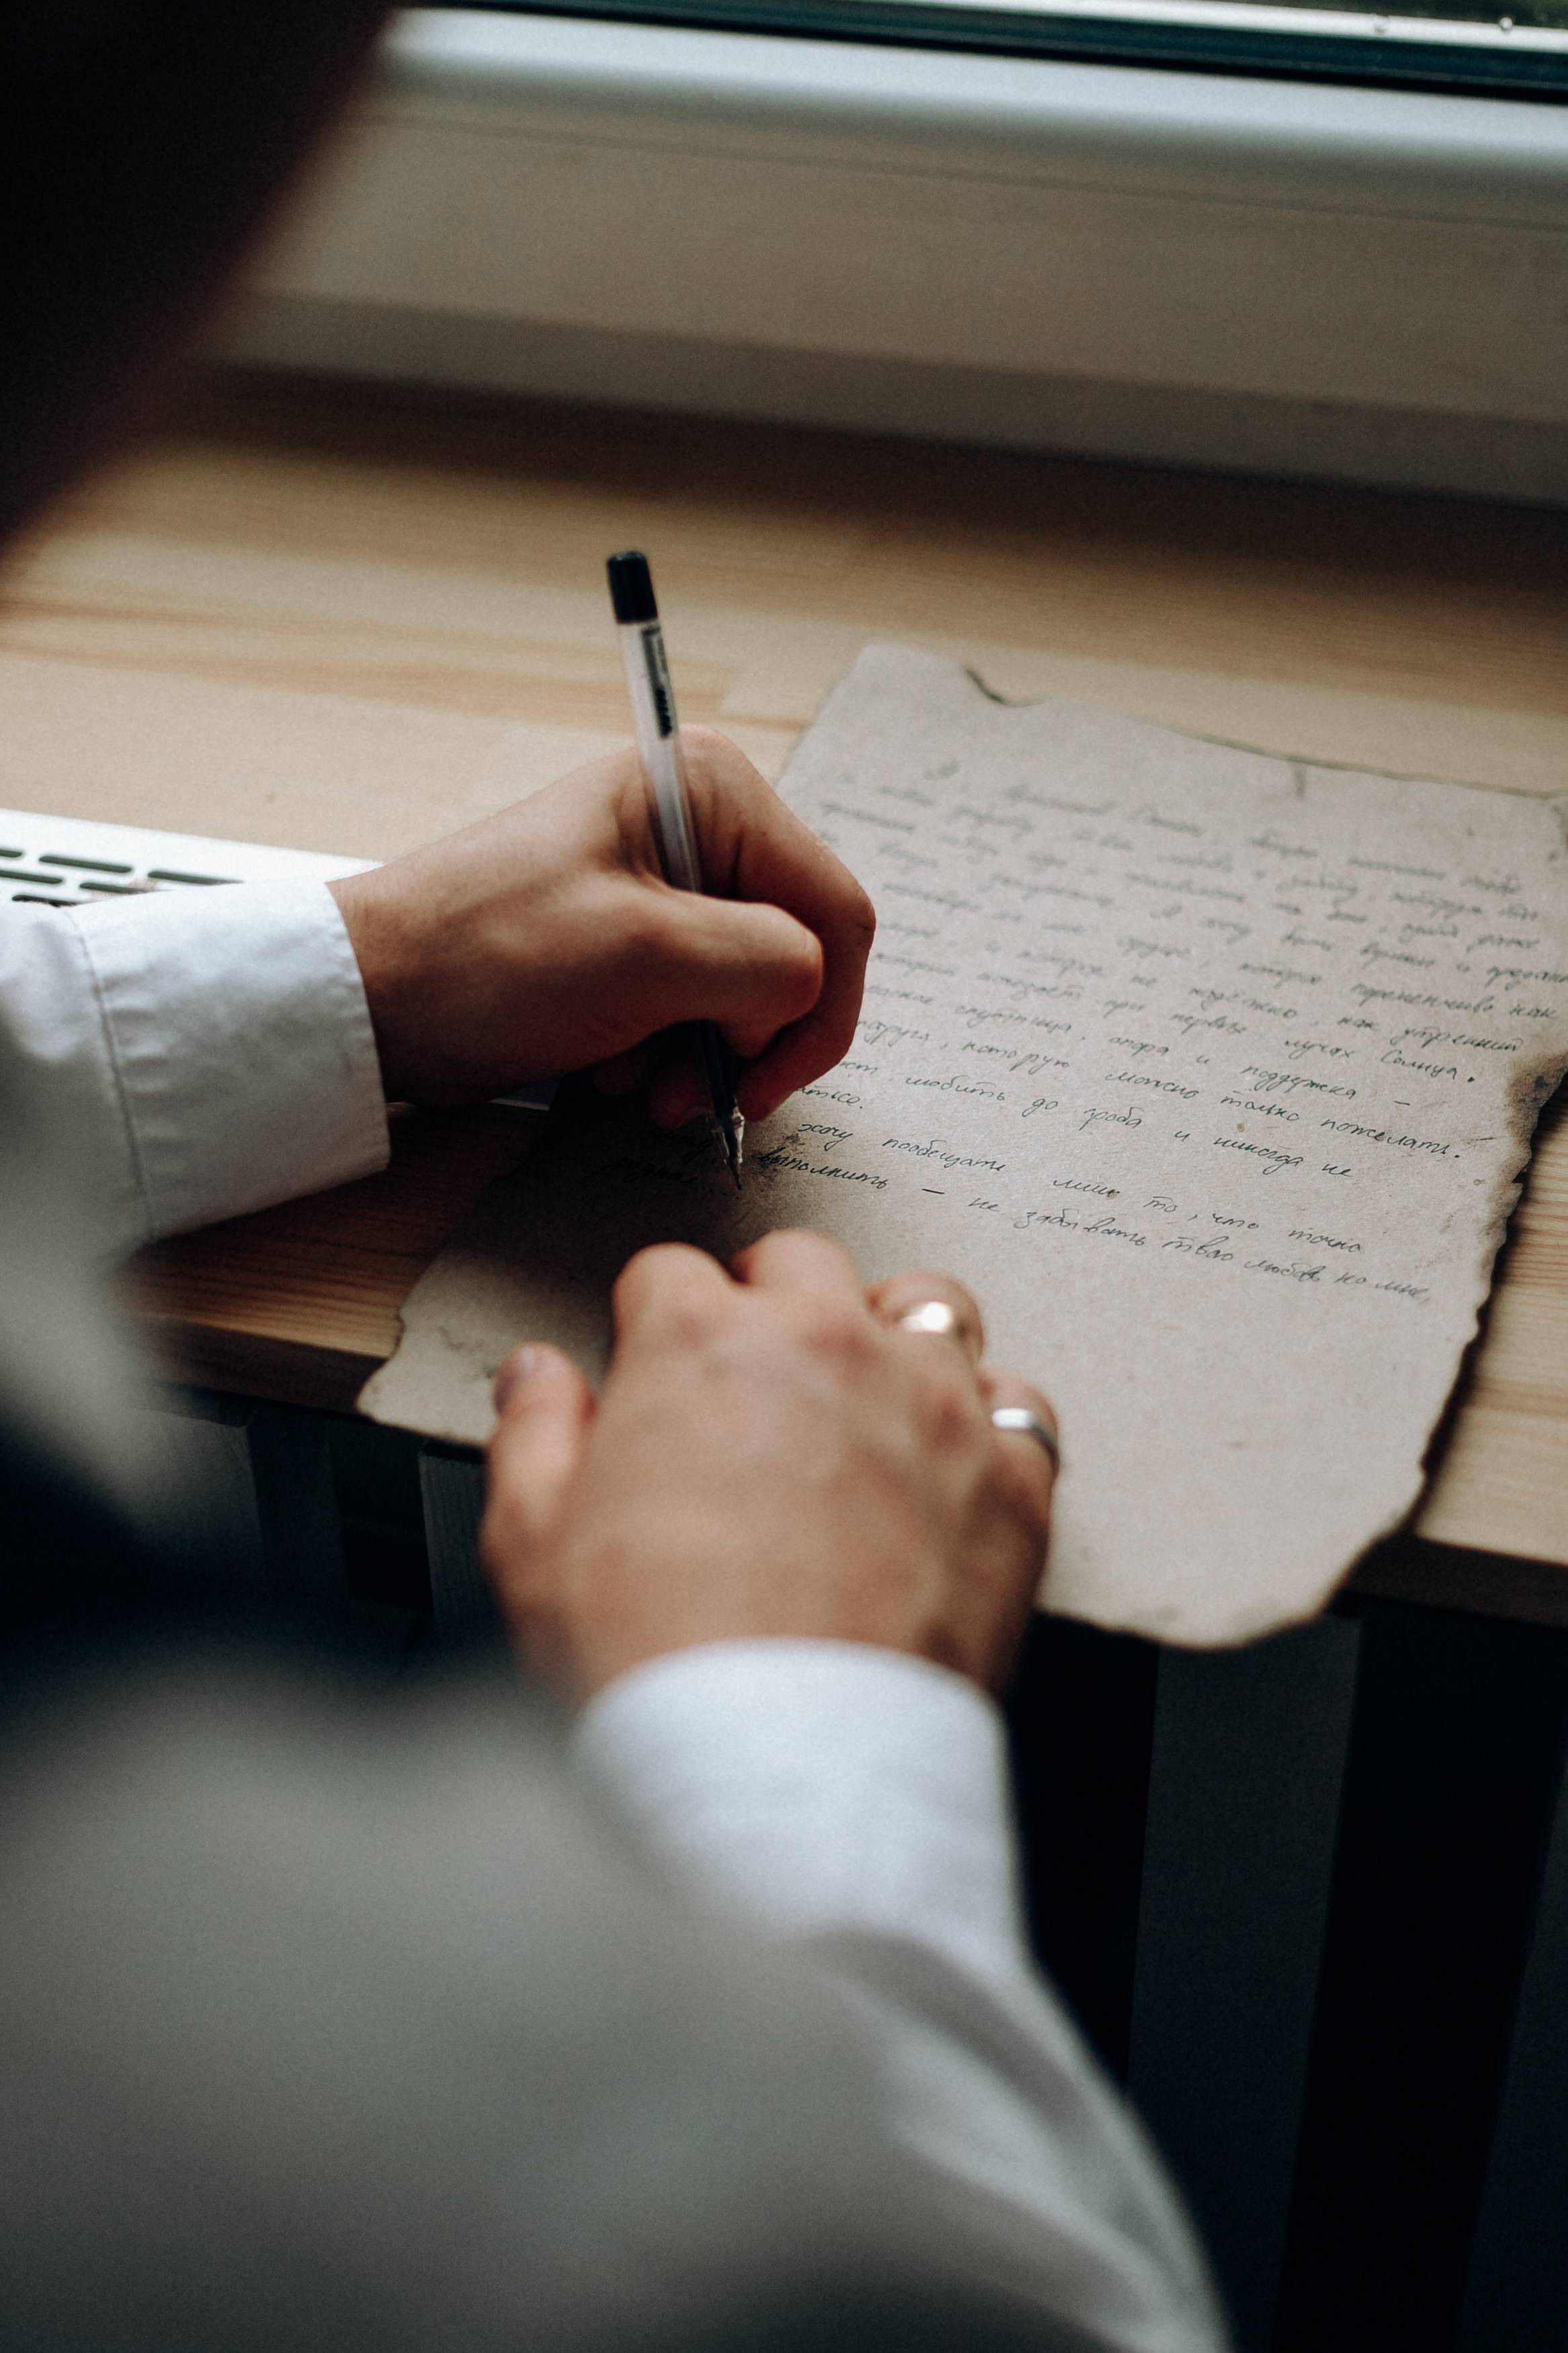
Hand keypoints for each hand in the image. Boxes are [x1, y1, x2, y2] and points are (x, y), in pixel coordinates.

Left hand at [328, 730, 874, 1119]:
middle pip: (796, 955)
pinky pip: (698, 1009)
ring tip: (633, 1079)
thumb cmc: (486, 956)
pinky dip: (666, 1053)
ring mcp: (666, 886)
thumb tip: (806, 992)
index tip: (763, 1080)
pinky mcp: (634, 940)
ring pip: (749, 994)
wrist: (373, 999)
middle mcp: (699, 825)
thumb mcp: (647, 954)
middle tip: (690, 1091)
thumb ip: (766, 965)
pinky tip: (610, 1064)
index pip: (832, 909)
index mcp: (713, 791)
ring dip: (700, 1055)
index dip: (817, 1008)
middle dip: (747, 1037)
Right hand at [480, 1231, 1056, 1701]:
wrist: (779, 1768)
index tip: (655, 1364)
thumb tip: (536, 1376)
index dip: (653, 1321)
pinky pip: (1021, 1409)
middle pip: (806, 1261)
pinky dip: (987, 1428)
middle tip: (754, 1371)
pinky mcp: (1011, 1482)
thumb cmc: (656, 1661)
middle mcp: (829, 1344)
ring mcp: (934, 1405)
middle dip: (771, 1298)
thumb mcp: (532, 1543)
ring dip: (892, 1337)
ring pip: (930, 1307)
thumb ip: (534, 1433)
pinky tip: (951, 1469)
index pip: (672, 1272)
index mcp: (704, 1341)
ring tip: (867, 1396)